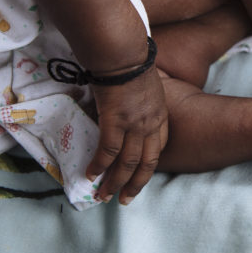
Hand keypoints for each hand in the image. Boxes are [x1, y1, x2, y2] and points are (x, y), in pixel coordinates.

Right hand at [87, 68, 168, 204]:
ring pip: (128, 163)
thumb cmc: (131, 61)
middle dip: (135, 184)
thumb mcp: (145, 85)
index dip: (149, 165)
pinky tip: (91, 174)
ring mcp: (135, 124)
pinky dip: (100, 165)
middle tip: (124, 200)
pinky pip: (108, 151)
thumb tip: (125, 106)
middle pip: (147, 163)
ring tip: (104, 195)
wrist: (123, 52)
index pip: (159, 147)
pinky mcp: (115, 122)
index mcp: (160, 114)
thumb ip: (139, 100)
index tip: (140, 177)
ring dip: (115, 182)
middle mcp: (151, 124)